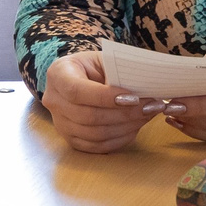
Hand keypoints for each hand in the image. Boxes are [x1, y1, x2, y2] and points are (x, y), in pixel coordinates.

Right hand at [43, 49, 177, 153]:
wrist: (80, 78)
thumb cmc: (95, 66)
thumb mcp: (104, 59)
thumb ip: (120, 71)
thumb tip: (146, 87)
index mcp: (58, 74)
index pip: (77, 91)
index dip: (106, 97)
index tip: (134, 97)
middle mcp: (53, 101)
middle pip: (88, 116)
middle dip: (124, 114)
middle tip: (151, 107)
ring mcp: (60, 124)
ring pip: (94, 134)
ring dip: (126, 127)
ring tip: (148, 115)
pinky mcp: (71, 140)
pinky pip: (97, 147)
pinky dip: (120, 139)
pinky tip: (136, 127)